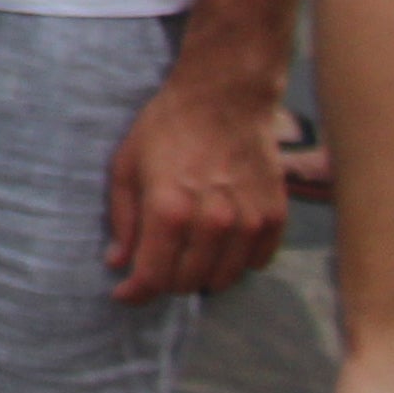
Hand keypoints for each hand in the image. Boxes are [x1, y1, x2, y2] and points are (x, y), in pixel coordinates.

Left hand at [104, 69, 285, 302]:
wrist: (224, 98)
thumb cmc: (166, 128)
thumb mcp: (126, 166)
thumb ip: (123, 220)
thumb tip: (118, 264)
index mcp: (170, 210)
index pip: (154, 277)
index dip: (135, 293)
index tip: (124, 294)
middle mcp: (213, 223)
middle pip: (187, 282)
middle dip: (164, 280)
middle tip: (155, 264)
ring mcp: (249, 222)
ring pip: (222, 279)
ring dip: (200, 274)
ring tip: (186, 253)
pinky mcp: (275, 218)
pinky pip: (255, 263)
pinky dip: (235, 261)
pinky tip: (220, 242)